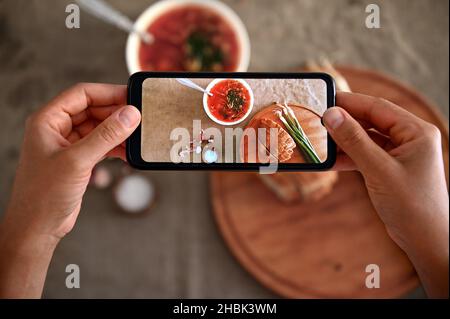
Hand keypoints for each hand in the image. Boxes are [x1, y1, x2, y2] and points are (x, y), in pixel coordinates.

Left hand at [0, 83, 140, 297]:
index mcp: (48, 121)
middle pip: (92, 110)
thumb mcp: (78, 160)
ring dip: (117, 131)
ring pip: (98, 128)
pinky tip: (128, 151)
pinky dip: (115, 147)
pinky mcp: (78, 161)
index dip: (107, 93)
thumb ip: (106, 136)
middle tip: (139, 117)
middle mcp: (57, 129)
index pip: (81, 94)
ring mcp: (68, 145)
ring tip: (136, 135)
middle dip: (115, 113)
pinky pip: (100, 145)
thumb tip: (130, 114)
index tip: (131, 96)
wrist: (37, 227)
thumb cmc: (44, 195)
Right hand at [323, 92, 448, 297]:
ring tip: (321, 141)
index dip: (350, 103)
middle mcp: (410, 138)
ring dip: (345, 141)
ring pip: (366, 139)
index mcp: (416, 131)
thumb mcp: (379, 169)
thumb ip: (354, 141)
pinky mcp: (391, 168)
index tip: (325, 100)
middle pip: (371, 121)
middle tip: (318, 121)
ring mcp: (400, 154)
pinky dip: (349, 157)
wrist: (426, 239)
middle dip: (345, 122)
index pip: (378, 107)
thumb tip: (331, 115)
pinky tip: (331, 161)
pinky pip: (366, 155)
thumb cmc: (412, 205)